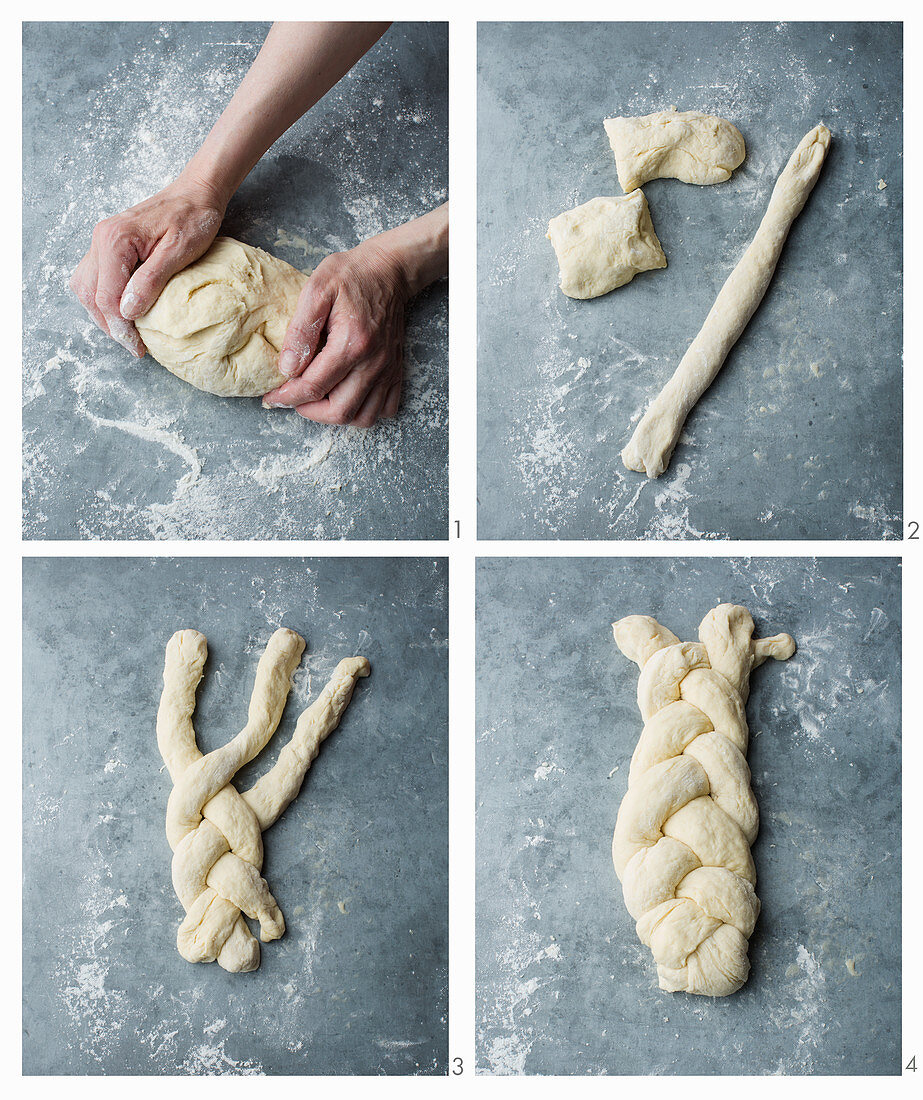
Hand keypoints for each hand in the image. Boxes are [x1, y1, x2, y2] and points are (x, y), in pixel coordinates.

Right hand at [69, 179, 226, 357]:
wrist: (196, 194)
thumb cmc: (193, 219)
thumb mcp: (178, 252)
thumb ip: (151, 280)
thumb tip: (128, 311)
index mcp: (115, 240)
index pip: (106, 296)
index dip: (120, 327)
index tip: (138, 347)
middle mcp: (101, 239)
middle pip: (89, 294)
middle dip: (109, 325)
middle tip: (133, 346)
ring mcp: (101, 240)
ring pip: (86, 287)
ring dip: (102, 314)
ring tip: (127, 333)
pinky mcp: (109, 244)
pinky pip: (94, 277)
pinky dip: (103, 298)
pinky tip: (123, 310)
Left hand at [263, 241, 407, 426]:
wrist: (388, 270)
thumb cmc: (351, 275)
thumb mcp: (316, 290)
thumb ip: (300, 330)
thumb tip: (286, 367)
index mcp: (351, 344)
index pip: (313, 387)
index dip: (287, 397)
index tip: (272, 396)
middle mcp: (373, 363)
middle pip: (339, 411)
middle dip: (309, 412)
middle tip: (293, 399)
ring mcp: (387, 370)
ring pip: (362, 417)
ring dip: (336, 416)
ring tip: (318, 400)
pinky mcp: (395, 371)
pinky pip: (385, 409)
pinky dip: (364, 412)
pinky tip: (347, 396)